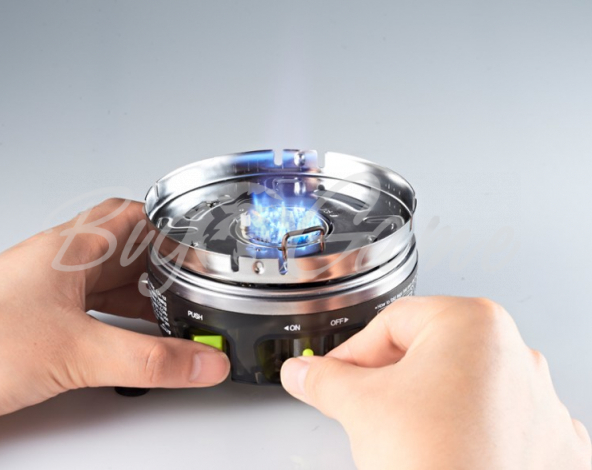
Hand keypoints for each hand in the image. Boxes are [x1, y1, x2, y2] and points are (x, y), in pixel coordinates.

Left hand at [0, 198, 229, 418]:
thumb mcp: (78, 353)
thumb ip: (149, 361)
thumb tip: (203, 363)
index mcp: (72, 250)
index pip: (133, 216)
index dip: (171, 225)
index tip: (199, 240)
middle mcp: (60, 260)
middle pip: (123, 243)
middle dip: (160, 259)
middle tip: (189, 276)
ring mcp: (46, 286)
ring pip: (106, 274)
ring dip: (139, 288)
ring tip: (170, 308)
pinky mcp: (36, 312)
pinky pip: (89, 301)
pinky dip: (117, 312)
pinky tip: (127, 332)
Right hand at [281, 296, 590, 468]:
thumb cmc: (440, 460)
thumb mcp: (361, 407)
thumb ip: (324, 380)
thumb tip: (303, 373)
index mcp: (472, 323)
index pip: (389, 324)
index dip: (352, 354)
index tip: (335, 375)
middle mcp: (512, 352)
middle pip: (426, 352)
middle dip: (387, 379)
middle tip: (363, 406)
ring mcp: (535, 397)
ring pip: (459, 385)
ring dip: (424, 404)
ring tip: (402, 434)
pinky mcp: (546, 440)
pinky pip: (491, 421)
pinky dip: (462, 431)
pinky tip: (442, 450)